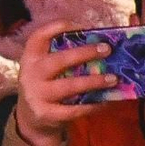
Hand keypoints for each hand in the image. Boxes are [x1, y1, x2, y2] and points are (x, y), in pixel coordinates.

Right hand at [14, 20, 118, 145]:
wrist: (31, 119)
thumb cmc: (48, 85)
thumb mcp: (49, 69)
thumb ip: (67, 56)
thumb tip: (105, 42)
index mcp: (31, 58)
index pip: (38, 36)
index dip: (58, 27)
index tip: (83, 26)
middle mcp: (30, 74)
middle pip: (58, 60)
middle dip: (85, 53)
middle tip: (107, 49)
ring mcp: (37, 95)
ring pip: (69, 86)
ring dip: (94, 81)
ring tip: (114, 78)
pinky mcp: (46, 114)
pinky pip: (74, 109)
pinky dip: (93, 105)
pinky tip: (107, 100)